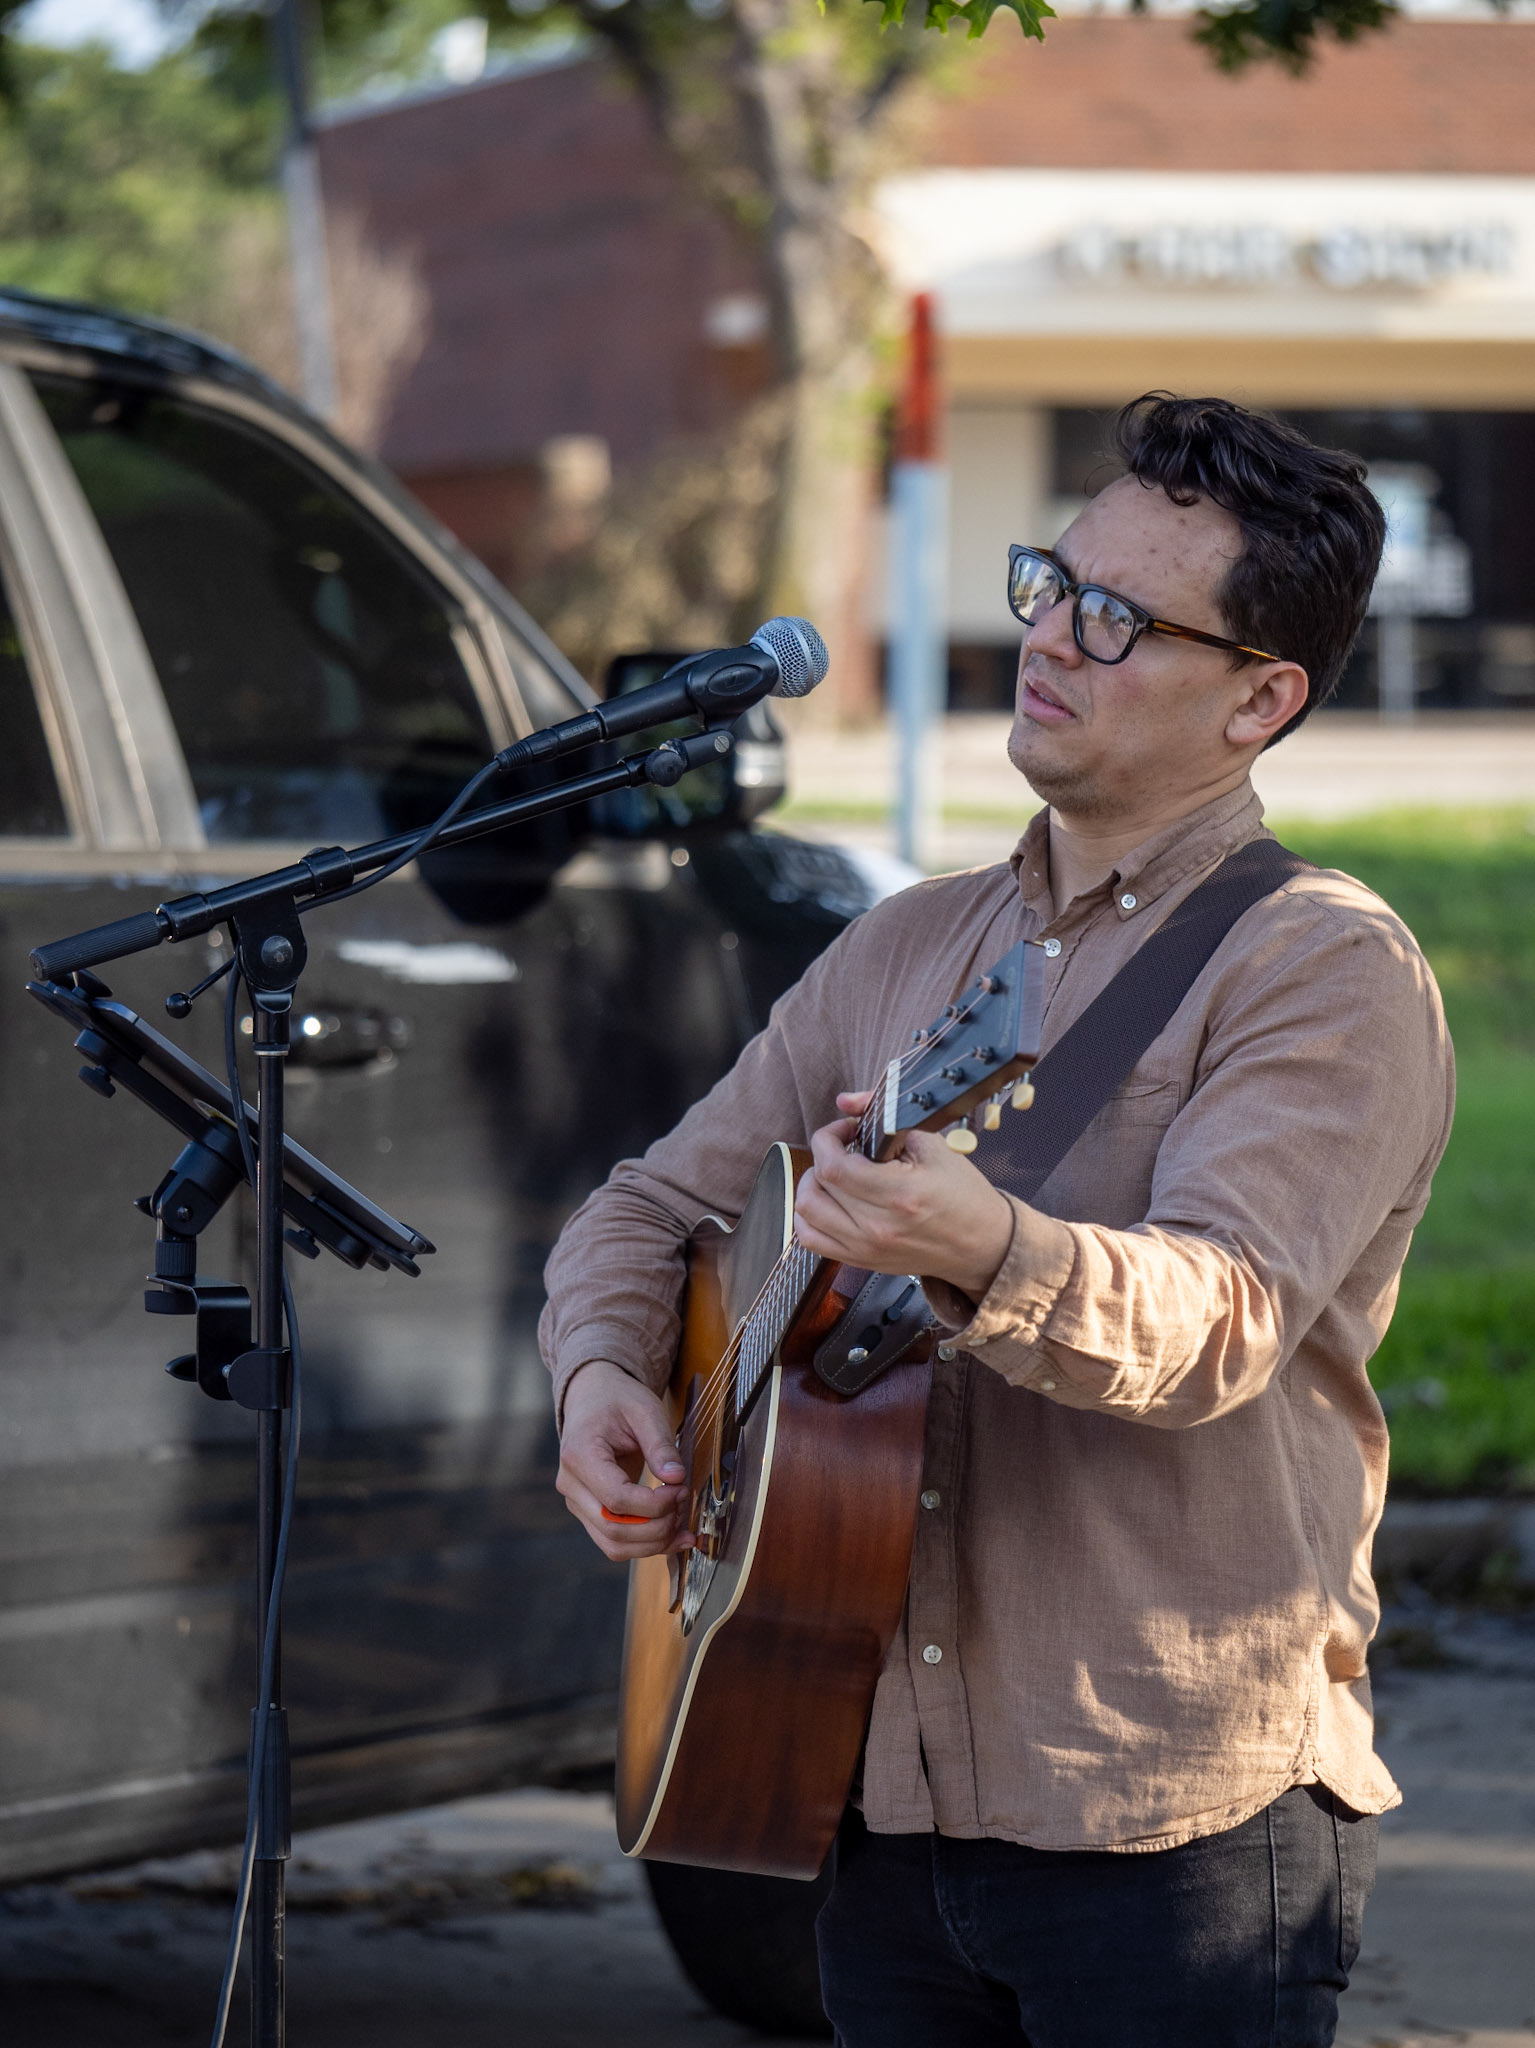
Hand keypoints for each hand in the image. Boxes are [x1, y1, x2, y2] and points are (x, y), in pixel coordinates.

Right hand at [557, 1359, 695, 1561]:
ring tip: (681, 1521)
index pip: (616, 1498)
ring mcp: (577, 1502)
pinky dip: (645, 1545)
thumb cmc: (618, 1401)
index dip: (654, 1504)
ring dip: (653, 1542)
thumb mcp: (645, 1411)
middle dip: (657, 1527)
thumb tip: (677, 1478)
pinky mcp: (589, 1513)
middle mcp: (571, 1484)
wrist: (594, 1399)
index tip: (680, 1490)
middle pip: (613, 1529)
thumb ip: (660, 1445)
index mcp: (579, 1455)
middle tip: (684, 1502)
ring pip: (613, 1545)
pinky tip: (673, 1536)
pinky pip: (615, 1542)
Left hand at [794, 1091, 1013, 1301]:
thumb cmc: (962, 1194)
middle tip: (845, 1148)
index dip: (828, 1138)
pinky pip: (810, 1239)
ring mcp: (866, 1248)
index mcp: (898, 1194)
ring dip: (813, 1184)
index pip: (833, 1166)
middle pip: (817, 1186)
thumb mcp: (932, 1145)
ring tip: (835, 1174)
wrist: (980, 1243)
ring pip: (805, 1213)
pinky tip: (829, 1200)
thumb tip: (846, 1101)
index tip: (846, 1130)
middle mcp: (878, 1227)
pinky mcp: (861, 1260)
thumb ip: (885, 1117)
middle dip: (823, 1155)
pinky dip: (808, 1216)